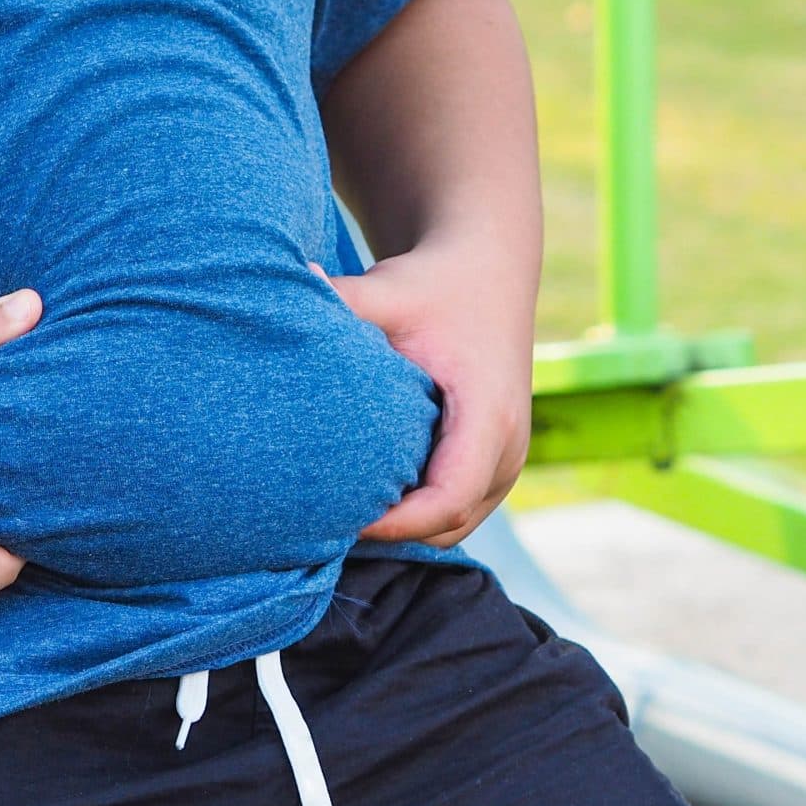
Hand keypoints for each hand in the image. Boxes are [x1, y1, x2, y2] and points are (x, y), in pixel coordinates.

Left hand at [320, 243, 533, 547]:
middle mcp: (509, 446)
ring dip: (404, 528)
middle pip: (449, 524)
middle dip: (391, 531)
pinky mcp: (498, 463)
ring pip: (455, 526)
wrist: (487, 274)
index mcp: (488, 414)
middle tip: (324, 523)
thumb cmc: (436, 284)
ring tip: (341, 514)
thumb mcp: (390, 290)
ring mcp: (509, 460)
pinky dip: (418, 516)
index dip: (395, 522)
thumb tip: (297, 282)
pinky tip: (368, 496)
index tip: (341, 518)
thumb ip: (344, 297)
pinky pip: (459, 511)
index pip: (447, 498)